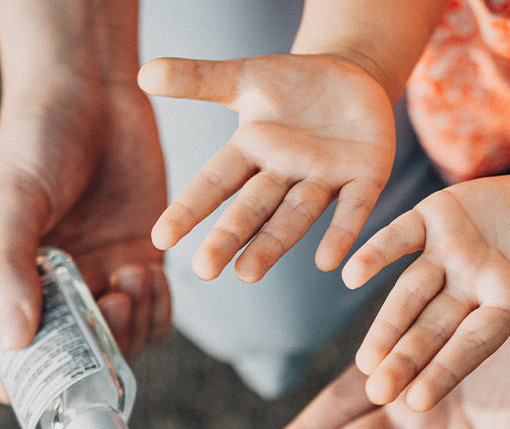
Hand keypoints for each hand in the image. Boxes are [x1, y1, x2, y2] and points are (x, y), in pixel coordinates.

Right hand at [0, 77, 169, 402]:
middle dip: (100, 354)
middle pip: (75, 367)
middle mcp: (49, 297)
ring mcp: (96, 284)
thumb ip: (10, 269)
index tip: (66, 380)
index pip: (9, 368)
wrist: (92, 94)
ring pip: (122, 347)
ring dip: (135, 327)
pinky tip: (151, 271)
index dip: (33, 389)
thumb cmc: (36, 141)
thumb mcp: (12, 202)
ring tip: (133, 276)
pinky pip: (154, 316)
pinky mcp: (138, 265)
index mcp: (1, 289)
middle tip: (115, 307)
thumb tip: (13, 342)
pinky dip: (159, 308)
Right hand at [137, 53, 394, 281]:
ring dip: (274, 245)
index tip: (161, 238)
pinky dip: (341, 233)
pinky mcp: (366, 177)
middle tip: (205, 271)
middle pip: (252, 208)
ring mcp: (325, 178)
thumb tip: (144, 73)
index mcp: (252, 152)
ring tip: (248, 273)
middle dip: (229, 237)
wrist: (353, 78)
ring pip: (296, 215)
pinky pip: (353, 208)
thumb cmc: (293, 85)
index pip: (215, 182)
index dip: (190, 207)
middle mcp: (284, 173)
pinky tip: (329, 263)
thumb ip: (198, 79)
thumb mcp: (246, 78)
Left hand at [341, 174, 509, 410]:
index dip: (445, 370)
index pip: (470, 346)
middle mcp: (466, 290)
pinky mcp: (433, 219)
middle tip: (376, 391)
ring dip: (386, 323)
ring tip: (363, 359)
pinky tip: (348, 274)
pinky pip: (400, 237)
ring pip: (409, 292)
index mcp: (501, 311)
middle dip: (405, 358)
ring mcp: (446, 256)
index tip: (416, 401)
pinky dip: (376, 252)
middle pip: (431, 329)